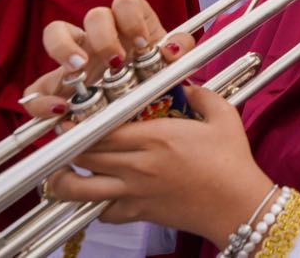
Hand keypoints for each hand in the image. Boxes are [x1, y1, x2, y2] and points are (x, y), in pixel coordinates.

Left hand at [43, 84, 273, 242]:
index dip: (82, 122)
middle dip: (69, 145)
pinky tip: (100, 196)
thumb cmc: (232, 161)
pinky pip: (102, 213)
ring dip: (65, 180)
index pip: (102, 128)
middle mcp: (138, 164)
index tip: (76, 116)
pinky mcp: (138, 213)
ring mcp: (135, 192)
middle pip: (84, 154)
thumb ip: (201, 94)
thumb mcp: (223, 116)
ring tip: (62, 172)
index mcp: (156, 136)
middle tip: (66, 138)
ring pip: (80, 189)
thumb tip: (186, 86)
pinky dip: (94, 206)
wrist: (237, 204)